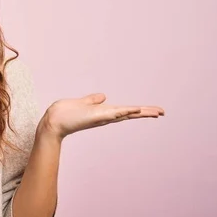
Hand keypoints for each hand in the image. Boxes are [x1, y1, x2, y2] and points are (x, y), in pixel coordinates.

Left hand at [37, 93, 164, 140]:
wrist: (53, 121)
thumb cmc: (65, 113)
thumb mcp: (82, 103)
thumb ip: (92, 100)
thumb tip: (103, 96)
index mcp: (103, 112)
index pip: (125, 111)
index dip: (138, 110)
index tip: (153, 110)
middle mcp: (105, 116)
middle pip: (130, 114)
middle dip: (146, 112)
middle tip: (162, 112)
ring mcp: (102, 117)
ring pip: (126, 113)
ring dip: (141, 112)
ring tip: (157, 111)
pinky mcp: (97, 116)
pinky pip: (114, 113)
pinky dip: (126, 111)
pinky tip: (137, 109)